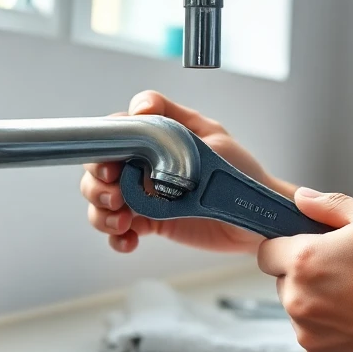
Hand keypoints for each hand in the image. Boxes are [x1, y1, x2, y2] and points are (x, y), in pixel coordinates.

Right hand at [81, 90, 295, 253]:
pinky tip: (130, 241)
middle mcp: (143, 164)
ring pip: (101, 201)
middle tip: (115, 197)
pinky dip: (116, 237)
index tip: (112, 166)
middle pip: (98, 168)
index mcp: (156, 137)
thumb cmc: (240, 170)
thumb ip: (173, 125)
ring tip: (123, 223)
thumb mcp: (211, 138)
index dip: (103, 148)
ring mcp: (144, 194)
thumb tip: (140, 111)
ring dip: (101, 213)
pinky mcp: (150, 222)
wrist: (256, 216)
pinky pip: (120, 231)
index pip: (115, 133)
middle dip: (96, 184)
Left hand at [258, 189, 352, 351]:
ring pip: (301, 313)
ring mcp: (310, 335)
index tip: (314, 248)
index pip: (267, 251)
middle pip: (285, 283)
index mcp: (304, 261)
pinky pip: (318, 339)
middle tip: (348, 271)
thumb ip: (331, 206)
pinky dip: (334, 332)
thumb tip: (302, 198)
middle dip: (307, 276)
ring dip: (320, 305)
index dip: (289, 246)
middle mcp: (299, 301)